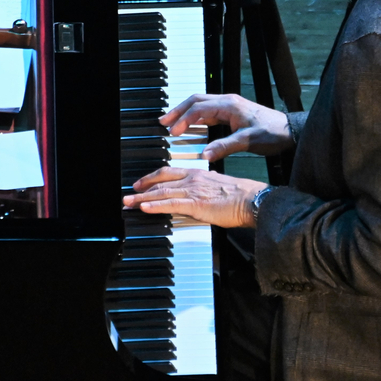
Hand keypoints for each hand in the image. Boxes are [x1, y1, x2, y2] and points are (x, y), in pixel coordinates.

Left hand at [122, 166, 266, 228]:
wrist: (252, 199)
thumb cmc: (240, 196)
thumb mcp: (217, 187)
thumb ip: (202, 190)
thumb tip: (194, 198)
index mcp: (197, 173)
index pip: (168, 173)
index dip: (151, 178)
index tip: (141, 183)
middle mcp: (192, 179)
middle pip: (160, 182)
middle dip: (141, 188)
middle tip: (128, 194)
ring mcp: (192, 191)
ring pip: (161, 193)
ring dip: (142, 198)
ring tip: (129, 202)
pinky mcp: (195, 204)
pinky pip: (170, 204)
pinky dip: (155, 205)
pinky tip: (144, 207)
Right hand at [162, 93, 293, 161]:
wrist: (290, 131)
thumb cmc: (273, 133)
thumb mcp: (247, 141)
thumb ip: (224, 147)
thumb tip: (204, 155)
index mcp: (229, 105)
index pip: (199, 109)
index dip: (184, 120)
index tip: (172, 132)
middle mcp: (228, 102)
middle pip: (196, 101)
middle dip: (178, 110)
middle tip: (163, 121)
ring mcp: (230, 107)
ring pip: (201, 104)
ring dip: (186, 112)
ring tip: (171, 123)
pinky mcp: (233, 113)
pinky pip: (209, 112)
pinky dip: (196, 118)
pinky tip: (190, 126)